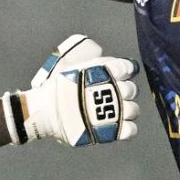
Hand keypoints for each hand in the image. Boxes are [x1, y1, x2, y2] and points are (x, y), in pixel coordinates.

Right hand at [15, 33, 138, 145]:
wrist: (47, 111)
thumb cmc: (56, 87)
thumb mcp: (71, 62)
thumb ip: (88, 57)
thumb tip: (97, 50)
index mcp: (107, 70)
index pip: (127, 67)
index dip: (126, 71)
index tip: (121, 74)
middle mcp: (115, 89)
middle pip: (131, 89)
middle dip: (125, 92)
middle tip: (113, 95)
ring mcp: (116, 110)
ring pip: (133, 109)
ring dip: (126, 110)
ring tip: (115, 112)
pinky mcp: (113, 129)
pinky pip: (130, 129)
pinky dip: (126, 128)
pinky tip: (118, 126)